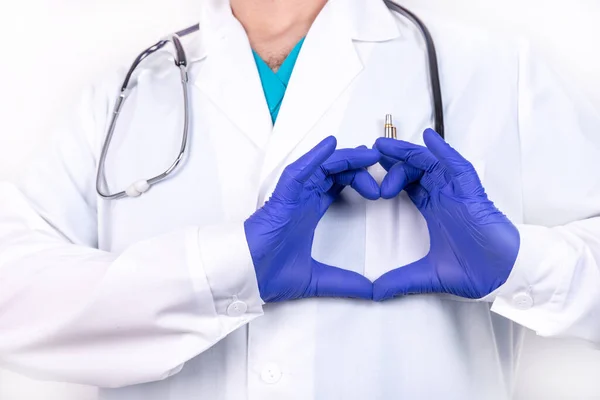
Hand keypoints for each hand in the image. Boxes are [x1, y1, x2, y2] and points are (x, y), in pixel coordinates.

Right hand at [245, 137, 379, 302]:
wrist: (248, 278)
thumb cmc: (270, 274)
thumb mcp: (319, 279)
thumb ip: (346, 283)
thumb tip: (373, 292)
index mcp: (309, 212)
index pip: (336, 187)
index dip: (356, 179)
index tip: (377, 182)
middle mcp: (302, 200)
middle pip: (334, 173)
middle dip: (357, 167)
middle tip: (378, 169)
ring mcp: (292, 196)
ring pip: (321, 167)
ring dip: (345, 159)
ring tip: (367, 154)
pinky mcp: (282, 197)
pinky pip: (299, 171)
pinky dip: (314, 157)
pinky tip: (330, 145)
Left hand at [372, 129, 519, 300]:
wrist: (503, 276)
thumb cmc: (476, 271)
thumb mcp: (428, 275)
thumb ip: (400, 281)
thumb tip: (374, 293)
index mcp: (436, 210)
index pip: (410, 186)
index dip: (391, 176)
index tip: (370, 173)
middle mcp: (445, 197)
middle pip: (415, 170)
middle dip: (394, 159)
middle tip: (371, 152)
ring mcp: (458, 193)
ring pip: (430, 164)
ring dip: (407, 153)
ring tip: (384, 145)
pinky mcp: (472, 193)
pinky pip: (458, 167)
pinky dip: (443, 152)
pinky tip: (428, 138)